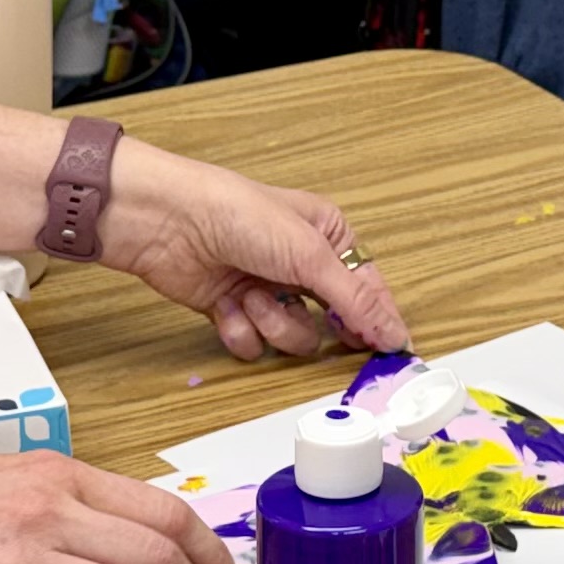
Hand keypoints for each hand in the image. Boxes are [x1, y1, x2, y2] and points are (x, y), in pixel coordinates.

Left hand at [102, 145, 409, 361]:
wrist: (168, 222)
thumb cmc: (238, 215)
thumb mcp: (309, 255)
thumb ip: (356, 300)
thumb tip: (396, 333)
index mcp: (328, 238)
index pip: (366, 289)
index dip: (375, 320)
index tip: (387, 348)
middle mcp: (299, 266)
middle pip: (331, 321)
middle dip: (313, 321)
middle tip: (300, 311)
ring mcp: (267, 289)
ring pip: (293, 338)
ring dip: (272, 322)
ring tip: (250, 295)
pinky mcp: (234, 310)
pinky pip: (253, 344)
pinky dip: (240, 328)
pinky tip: (224, 303)